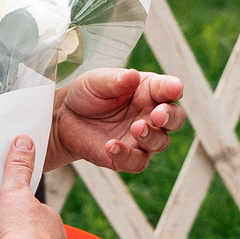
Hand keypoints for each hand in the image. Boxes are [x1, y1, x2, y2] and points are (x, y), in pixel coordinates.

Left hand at [55, 68, 183, 172]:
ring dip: (151, 137)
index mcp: (148, 90)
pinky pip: (137, 162)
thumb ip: (115, 80)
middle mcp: (150, 114)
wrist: (64, 117)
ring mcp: (141, 138)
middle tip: (159, 115)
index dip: (173, 88)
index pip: (168, 89)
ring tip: (136, 128)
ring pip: (161, 142)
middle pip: (175, 119)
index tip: (174, 88)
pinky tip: (111, 146)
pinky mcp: (127, 157)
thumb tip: (132, 76)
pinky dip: (127, 156)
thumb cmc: (87, 94)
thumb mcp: (96, 80)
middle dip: (171, 117)